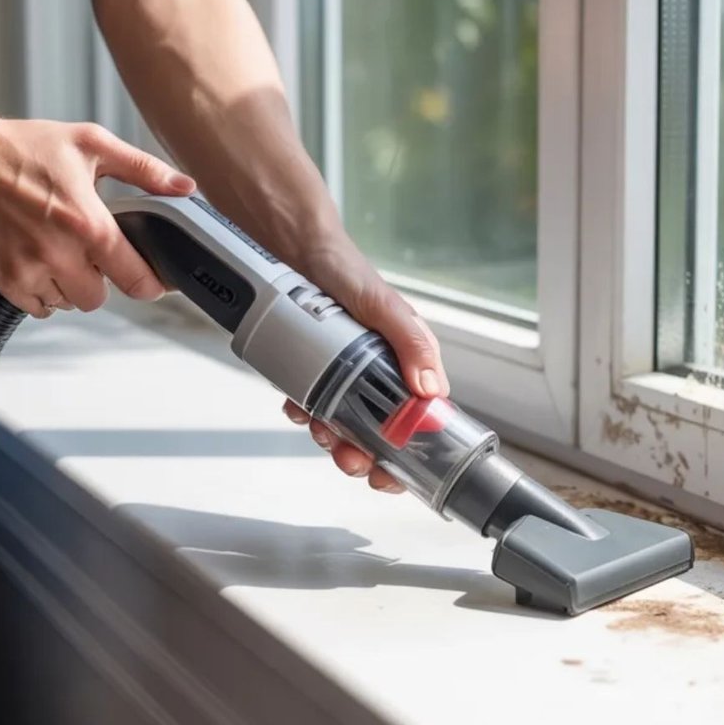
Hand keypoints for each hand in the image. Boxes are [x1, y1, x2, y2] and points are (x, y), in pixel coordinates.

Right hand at [0, 118, 195, 316]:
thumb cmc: (21, 148)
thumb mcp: (91, 144)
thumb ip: (144, 169)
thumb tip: (185, 186)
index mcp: (87, 224)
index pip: (136, 279)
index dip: (151, 284)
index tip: (152, 280)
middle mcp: (57, 254)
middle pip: (98, 299)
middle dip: (100, 280)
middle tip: (89, 253)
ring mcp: (25, 270)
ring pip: (66, 303)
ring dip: (67, 285)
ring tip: (57, 251)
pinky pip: (34, 305)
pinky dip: (39, 290)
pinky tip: (35, 260)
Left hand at [279, 237, 447, 494]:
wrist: (293, 249)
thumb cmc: (346, 270)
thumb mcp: (384, 306)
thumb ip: (411, 342)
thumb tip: (430, 388)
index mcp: (405, 364)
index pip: (420, 421)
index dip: (409, 455)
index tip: (391, 475)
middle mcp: (377, 373)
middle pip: (379, 433)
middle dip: (364, 455)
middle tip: (350, 461)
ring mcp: (343, 375)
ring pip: (343, 425)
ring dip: (332, 438)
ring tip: (320, 429)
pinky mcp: (312, 371)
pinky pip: (310, 404)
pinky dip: (303, 412)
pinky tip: (296, 405)